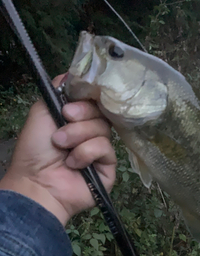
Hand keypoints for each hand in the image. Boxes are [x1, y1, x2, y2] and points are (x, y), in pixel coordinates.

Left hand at [0, 75, 115, 225]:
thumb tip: (72, 73)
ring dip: (79, 136)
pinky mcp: (108, 167)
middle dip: (80, 117)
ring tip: (63, 148)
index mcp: (76, 120)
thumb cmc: (35, 149)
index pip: (93, 101)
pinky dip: (87, 153)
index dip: (86, 98)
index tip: (70, 103)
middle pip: (100, 112)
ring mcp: (100, 151)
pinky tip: (74, 163)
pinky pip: (106, 148)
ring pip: (103, 129)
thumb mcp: (41, 111)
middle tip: (64, 122)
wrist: (37, 182)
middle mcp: (89, 133)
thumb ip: (58, 90)